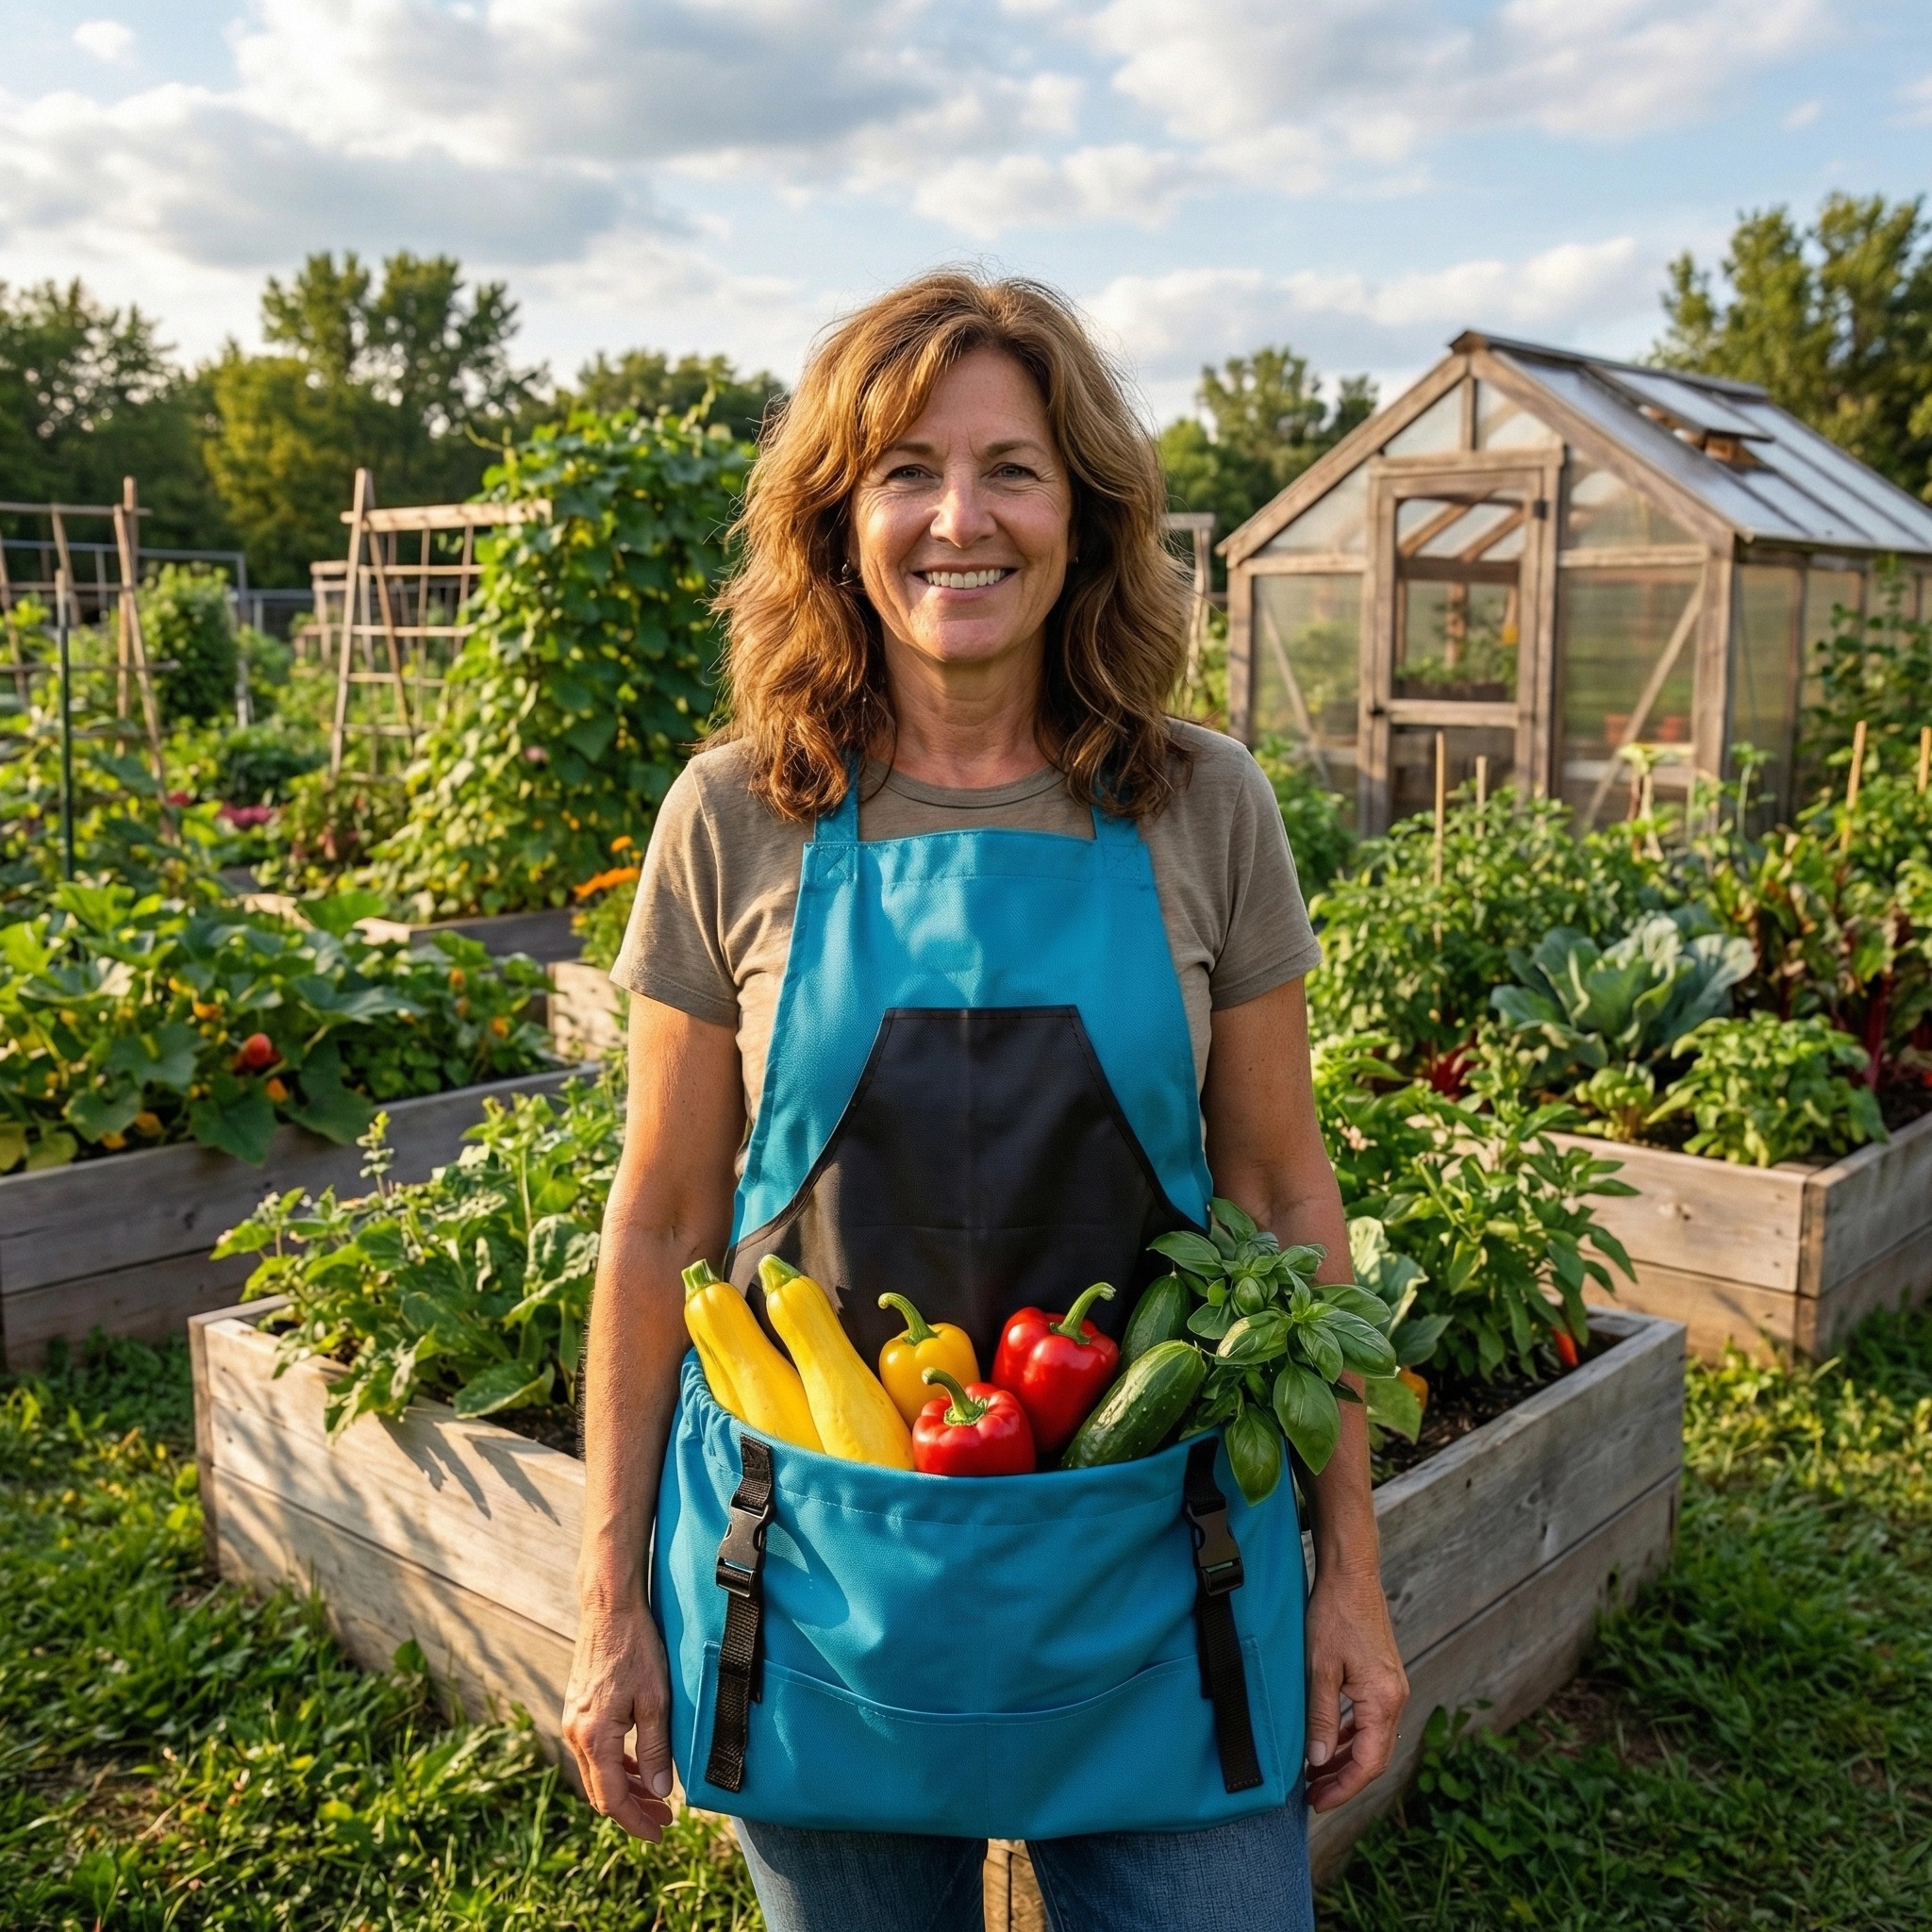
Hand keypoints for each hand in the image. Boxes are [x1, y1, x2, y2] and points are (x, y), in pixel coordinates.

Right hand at [562, 1584, 676, 1840]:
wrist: (609, 1607)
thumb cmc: (637, 1648)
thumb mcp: (656, 1699)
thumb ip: (656, 1748)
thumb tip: (660, 1792)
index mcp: (594, 1736)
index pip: (612, 1799)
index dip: (636, 1821)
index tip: (660, 1833)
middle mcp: (576, 1733)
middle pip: (601, 1791)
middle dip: (632, 1810)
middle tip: (664, 1819)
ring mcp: (573, 1721)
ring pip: (597, 1772)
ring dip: (625, 1788)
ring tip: (656, 1796)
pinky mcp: (578, 1709)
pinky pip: (595, 1751)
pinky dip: (616, 1765)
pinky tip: (638, 1765)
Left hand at [1303, 1560, 1407, 1811]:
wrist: (1351, 1573)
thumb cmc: (1334, 1615)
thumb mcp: (1319, 1668)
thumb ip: (1321, 1717)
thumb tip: (1318, 1762)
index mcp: (1383, 1701)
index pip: (1368, 1763)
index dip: (1343, 1788)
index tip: (1317, 1803)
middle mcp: (1395, 1698)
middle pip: (1374, 1757)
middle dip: (1344, 1780)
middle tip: (1312, 1796)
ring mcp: (1392, 1688)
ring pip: (1372, 1739)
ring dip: (1346, 1759)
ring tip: (1315, 1775)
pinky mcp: (1383, 1677)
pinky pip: (1370, 1720)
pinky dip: (1350, 1737)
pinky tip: (1329, 1741)